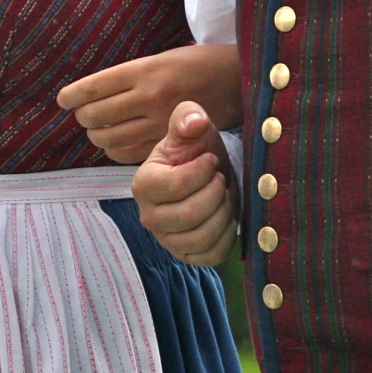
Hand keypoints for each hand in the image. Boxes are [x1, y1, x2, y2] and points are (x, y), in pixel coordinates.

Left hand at [57, 44, 242, 164]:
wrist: (238, 81)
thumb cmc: (197, 64)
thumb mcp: (162, 58)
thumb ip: (131, 76)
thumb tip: (94, 92)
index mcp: (145, 70)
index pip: (93, 88)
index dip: (72, 96)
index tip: (64, 99)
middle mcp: (149, 97)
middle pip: (94, 116)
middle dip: (84, 117)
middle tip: (85, 113)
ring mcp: (159, 124)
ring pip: (107, 138)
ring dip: (97, 134)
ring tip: (100, 127)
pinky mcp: (169, 143)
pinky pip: (127, 154)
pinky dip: (115, 150)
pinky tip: (118, 141)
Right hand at [132, 101, 237, 266]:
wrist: (209, 174)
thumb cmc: (196, 150)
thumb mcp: (191, 127)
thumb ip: (188, 117)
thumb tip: (195, 123)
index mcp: (143, 184)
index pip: (175, 186)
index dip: (202, 172)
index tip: (211, 160)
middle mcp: (149, 216)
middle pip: (189, 215)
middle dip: (215, 193)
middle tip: (221, 179)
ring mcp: (167, 239)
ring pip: (201, 237)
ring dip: (223, 213)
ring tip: (225, 196)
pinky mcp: (186, 255)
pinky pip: (210, 255)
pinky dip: (226, 237)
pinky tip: (227, 217)